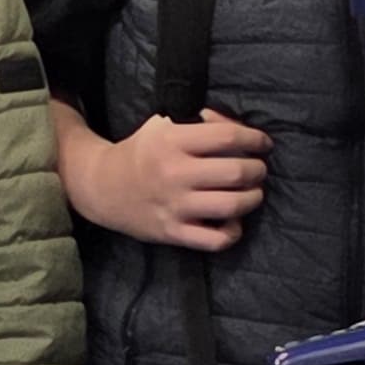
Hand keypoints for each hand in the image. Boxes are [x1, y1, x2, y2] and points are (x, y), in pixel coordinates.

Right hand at [57, 99, 269, 251]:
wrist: (101, 187)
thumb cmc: (141, 152)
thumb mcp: (162, 126)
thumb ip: (201, 124)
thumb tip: (238, 127)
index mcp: (172, 142)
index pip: (229, 137)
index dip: (255, 139)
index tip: (262, 143)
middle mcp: (175, 173)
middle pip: (238, 172)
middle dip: (258, 170)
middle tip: (257, 170)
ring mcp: (174, 206)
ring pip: (233, 206)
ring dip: (253, 198)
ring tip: (252, 193)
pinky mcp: (172, 232)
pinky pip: (216, 240)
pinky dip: (233, 232)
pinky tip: (232, 222)